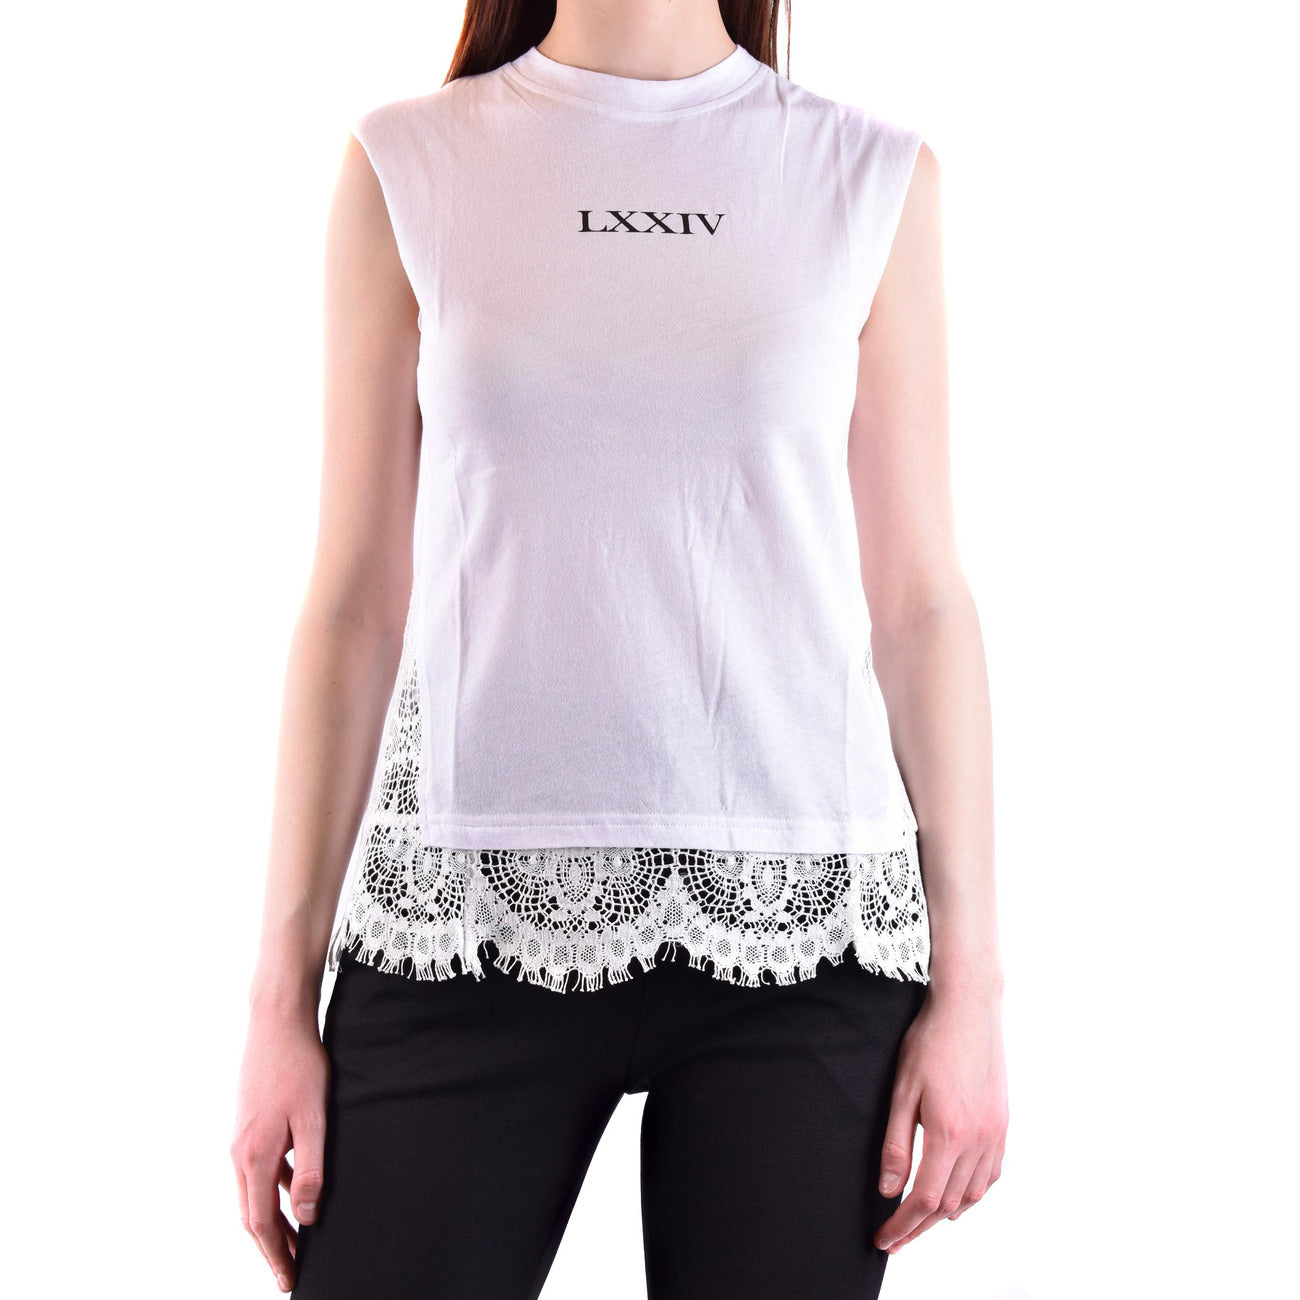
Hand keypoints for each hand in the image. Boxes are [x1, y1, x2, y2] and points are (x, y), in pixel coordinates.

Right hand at [230, 997, 329, 1291]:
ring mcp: (240, 1138)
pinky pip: (257, 1170)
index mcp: (254, 1156)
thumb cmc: (300, 1065)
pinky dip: (271, 1190)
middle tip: (291, 1273)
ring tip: (297, 1240)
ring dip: (272, 1220)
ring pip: (252, 1193)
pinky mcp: (247, 1123)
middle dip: (271, 1247)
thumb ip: (310, 1169)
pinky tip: (293, 1190)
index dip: (277, 1255)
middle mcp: (239, 1153)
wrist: (276, 1021)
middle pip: (252, 1215)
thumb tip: (308, 1216)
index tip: (290, 1281)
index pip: (262, 1223)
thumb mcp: (314, 1118)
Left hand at [874, 979, 1007, 1252]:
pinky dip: (971, 1192)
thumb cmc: (929, 1043)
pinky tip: (956, 1191)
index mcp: (949, 1134)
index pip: (924, 1200)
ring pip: (972, 1195)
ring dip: (946, 1211)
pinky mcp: (1002, 1124)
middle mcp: (978, 1141)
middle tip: (894, 1237)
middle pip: (949, 1205)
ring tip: (919, 1218)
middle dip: (919, 1226)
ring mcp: (995, 1134)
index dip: (902, 1225)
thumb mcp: (901, 1091)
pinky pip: (991, 1175)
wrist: (968, 1010)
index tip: (883, 1239)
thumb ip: (896, 1144)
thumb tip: (888, 1190)